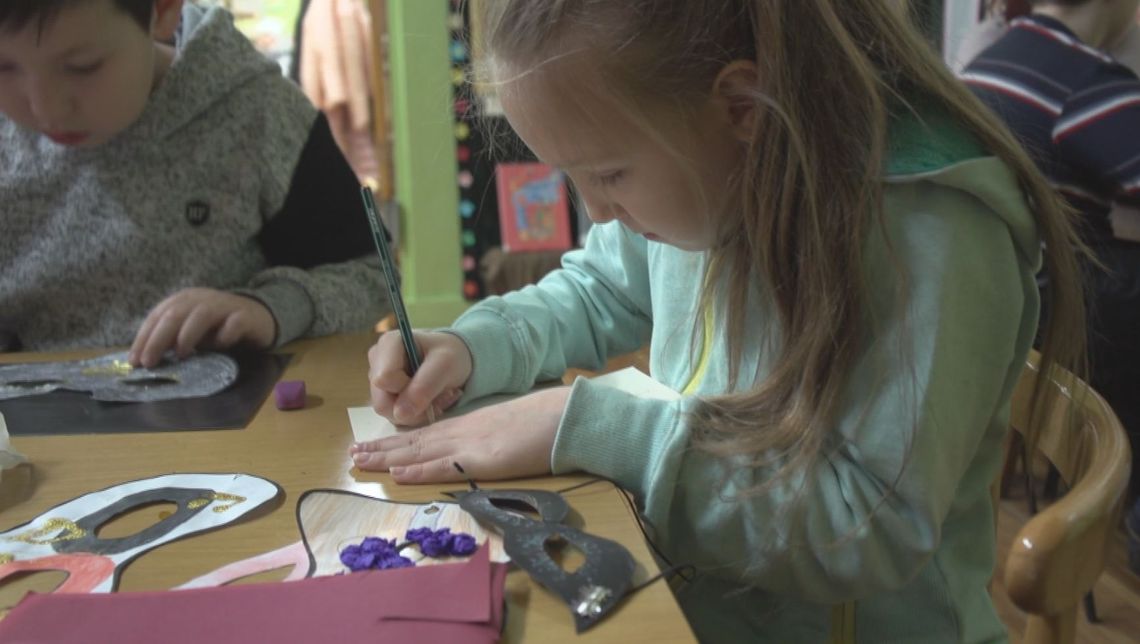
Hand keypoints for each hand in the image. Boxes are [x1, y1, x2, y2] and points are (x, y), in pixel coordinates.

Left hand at [129, 288, 275, 366]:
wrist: (258, 316)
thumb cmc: (219, 327)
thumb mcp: (190, 331)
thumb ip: (171, 339)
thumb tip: (146, 358)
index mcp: (183, 300)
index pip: (157, 316)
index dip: (144, 338)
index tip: (135, 361)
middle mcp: (201, 299)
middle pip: (174, 315)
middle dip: (157, 340)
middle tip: (149, 363)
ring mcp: (224, 306)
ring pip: (201, 315)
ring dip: (187, 335)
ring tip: (180, 355)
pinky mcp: (245, 316)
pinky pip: (233, 325)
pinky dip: (224, 336)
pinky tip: (220, 347)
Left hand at [350, 386, 571, 482]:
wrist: (564, 415)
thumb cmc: (542, 422)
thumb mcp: (507, 429)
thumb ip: (487, 438)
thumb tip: (476, 450)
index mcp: (468, 426)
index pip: (423, 434)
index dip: (395, 442)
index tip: (372, 446)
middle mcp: (462, 432)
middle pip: (413, 442)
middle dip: (381, 449)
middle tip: (353, 456)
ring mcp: (470, 445)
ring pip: (420, 452)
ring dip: (388, 459)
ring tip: (360, 463)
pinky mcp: (483, 460)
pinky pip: (445, 467)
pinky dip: (419, 471)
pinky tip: (398, 475)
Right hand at [368, 330, 472, 425]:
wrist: (456, 361)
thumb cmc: (450, 354)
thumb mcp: (446, 364)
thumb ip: (424, 386)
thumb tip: (400, 413)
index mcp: (388, 344)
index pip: (384, 379)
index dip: (406, 387)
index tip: (431, 378)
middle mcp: (377, 363)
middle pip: (382, 402)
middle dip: (414, 406)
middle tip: (443, 395)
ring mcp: (379, 383)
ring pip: (389, 413)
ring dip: (420, 413)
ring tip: (441, 397)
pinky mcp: (386, 399)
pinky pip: (396, 418)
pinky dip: (418, 416)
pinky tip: (433, 402)